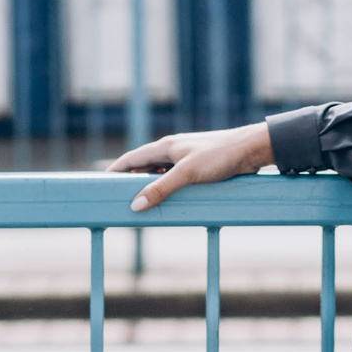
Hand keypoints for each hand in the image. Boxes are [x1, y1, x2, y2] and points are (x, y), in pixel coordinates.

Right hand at [107, 123, 275, 210]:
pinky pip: (175, 180)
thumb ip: (161, 188)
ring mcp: (186, 159)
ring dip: (150, 187)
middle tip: (118, 199)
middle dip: (130, 181)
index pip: (131, 158)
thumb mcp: (188, 174)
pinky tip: (168, 201)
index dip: (115, 170)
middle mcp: (173, 151)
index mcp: (166, 146)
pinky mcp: (199, 168)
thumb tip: (136, 205)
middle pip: (143, 167)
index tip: (100, 183)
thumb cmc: (220, 155)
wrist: (251, 150)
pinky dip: (167, 190)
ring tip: (139, 204)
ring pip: (160, 174)